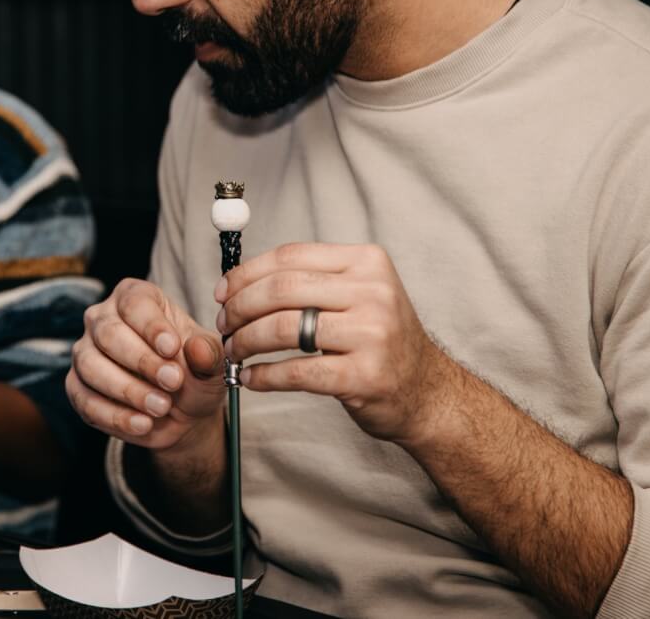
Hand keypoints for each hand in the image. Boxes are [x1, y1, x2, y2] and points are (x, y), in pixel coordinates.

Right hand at [66, 278, 226, 451]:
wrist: (184, 412)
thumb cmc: (195, 374)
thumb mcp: (211, 363)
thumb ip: (208, 354)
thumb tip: (197, 348)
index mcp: (136, 298)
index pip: (134, 304)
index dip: (152, 326)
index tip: (172, 348)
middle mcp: (103, 319)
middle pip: (108, 333)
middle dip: (141, 361)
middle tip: (173, 382)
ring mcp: (85, 352)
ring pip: (91, 365)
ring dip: (127, 390)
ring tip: (161, 407)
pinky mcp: (77, 386)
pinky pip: (84, 399)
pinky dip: (115, 416)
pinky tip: (143, 423)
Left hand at [215, 243, 453, 445]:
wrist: (426, 391)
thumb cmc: (379, 341)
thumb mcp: (359, 293)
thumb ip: (312, 279)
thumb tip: (241, 280)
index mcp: (367, 262)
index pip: (290, 256)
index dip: (247, 273)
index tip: (223, 292)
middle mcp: (372, 292)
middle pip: (282, 289)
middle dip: (240, 308)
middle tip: (223, 325)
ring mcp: (371, 334)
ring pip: (282, 329)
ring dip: (246, 342)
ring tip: (233, 351)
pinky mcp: (363, 375)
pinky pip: (296, 371)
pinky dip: (264, 376)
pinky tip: (250, 377)